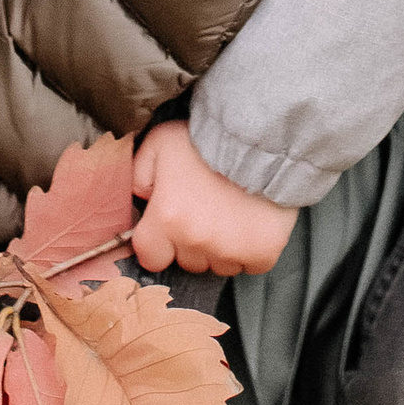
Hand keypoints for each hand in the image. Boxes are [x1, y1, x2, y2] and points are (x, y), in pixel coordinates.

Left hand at [131, 122, 295, 277]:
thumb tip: (141, 198)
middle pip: (188, 262)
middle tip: (207, 210)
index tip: (170, 227)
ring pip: (219, 266)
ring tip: (231, 213)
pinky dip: (251, 251)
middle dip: (193, 242)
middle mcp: (196, 241)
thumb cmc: (211, 141)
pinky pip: (250, 266)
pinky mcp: (262, 253)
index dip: (159, 243)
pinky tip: (251, 224)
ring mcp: (231, 251)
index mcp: (167, 218)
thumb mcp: (160, 143)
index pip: (150, 257)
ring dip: (222, 248)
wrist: (264, 138)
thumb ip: (139, 174)